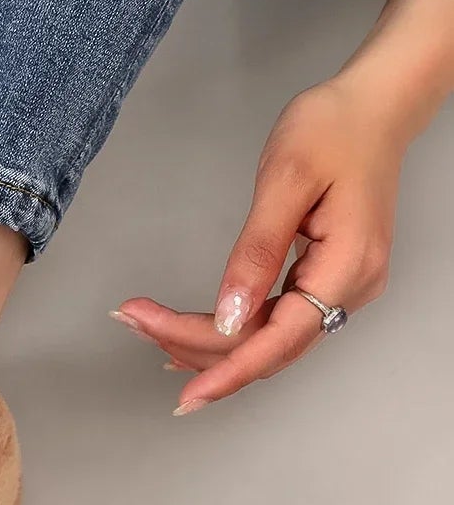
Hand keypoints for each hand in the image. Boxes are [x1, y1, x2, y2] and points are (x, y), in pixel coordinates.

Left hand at [113, 79, 408, 413]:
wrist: (372, 106)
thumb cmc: (332, 129)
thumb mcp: (284, 182)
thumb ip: (255, 253)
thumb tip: (230, 317)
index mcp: (348, 265)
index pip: (280, 340)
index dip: (227, 371)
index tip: (184, 398)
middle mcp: (352, 287)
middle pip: (269, 345)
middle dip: (197, 346)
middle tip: (131, 320)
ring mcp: (344, 285)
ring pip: (269, 338)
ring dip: (207, 341)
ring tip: (145, 327)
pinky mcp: (327, 276)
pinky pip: (276, 319)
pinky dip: (231, 329)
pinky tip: (187, 333)